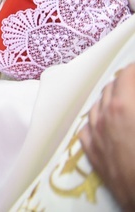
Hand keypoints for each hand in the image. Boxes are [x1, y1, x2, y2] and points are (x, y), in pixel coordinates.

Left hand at [79, 64, 134, 209]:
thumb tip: (133, 96)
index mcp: (124, 107)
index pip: (127, 75)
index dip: (134, 70)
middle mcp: (103, 116)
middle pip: (111, 87)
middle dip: (125, 82)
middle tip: (134, 82)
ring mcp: (94, 134)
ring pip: (98, 105)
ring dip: (111, 99)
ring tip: (125, 100)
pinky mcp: (91, 151)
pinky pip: (89, 126)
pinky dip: (99, 119)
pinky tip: (107, 121)